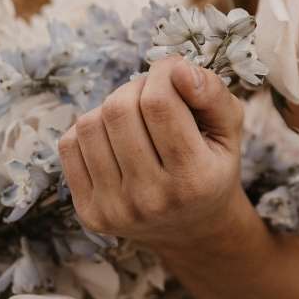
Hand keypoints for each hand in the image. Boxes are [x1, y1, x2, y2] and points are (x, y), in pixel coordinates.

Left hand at [58, 58, 247, 250]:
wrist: (191, 231)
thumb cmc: (211, 168)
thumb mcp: (229, 130)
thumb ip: (212, 94)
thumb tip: (178, 67)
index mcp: (194, 178)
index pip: (159, 103)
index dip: (163, 72)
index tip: (172, 71)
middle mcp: (152, 199)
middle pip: (119, 109)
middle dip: (136, 87)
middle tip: (153, 93)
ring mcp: (115, 209)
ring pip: (89, 123)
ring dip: (111, 106)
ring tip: (135, 115)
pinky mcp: (89, 213)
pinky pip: (69, 145)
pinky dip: (90, 129)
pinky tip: (115, 138)